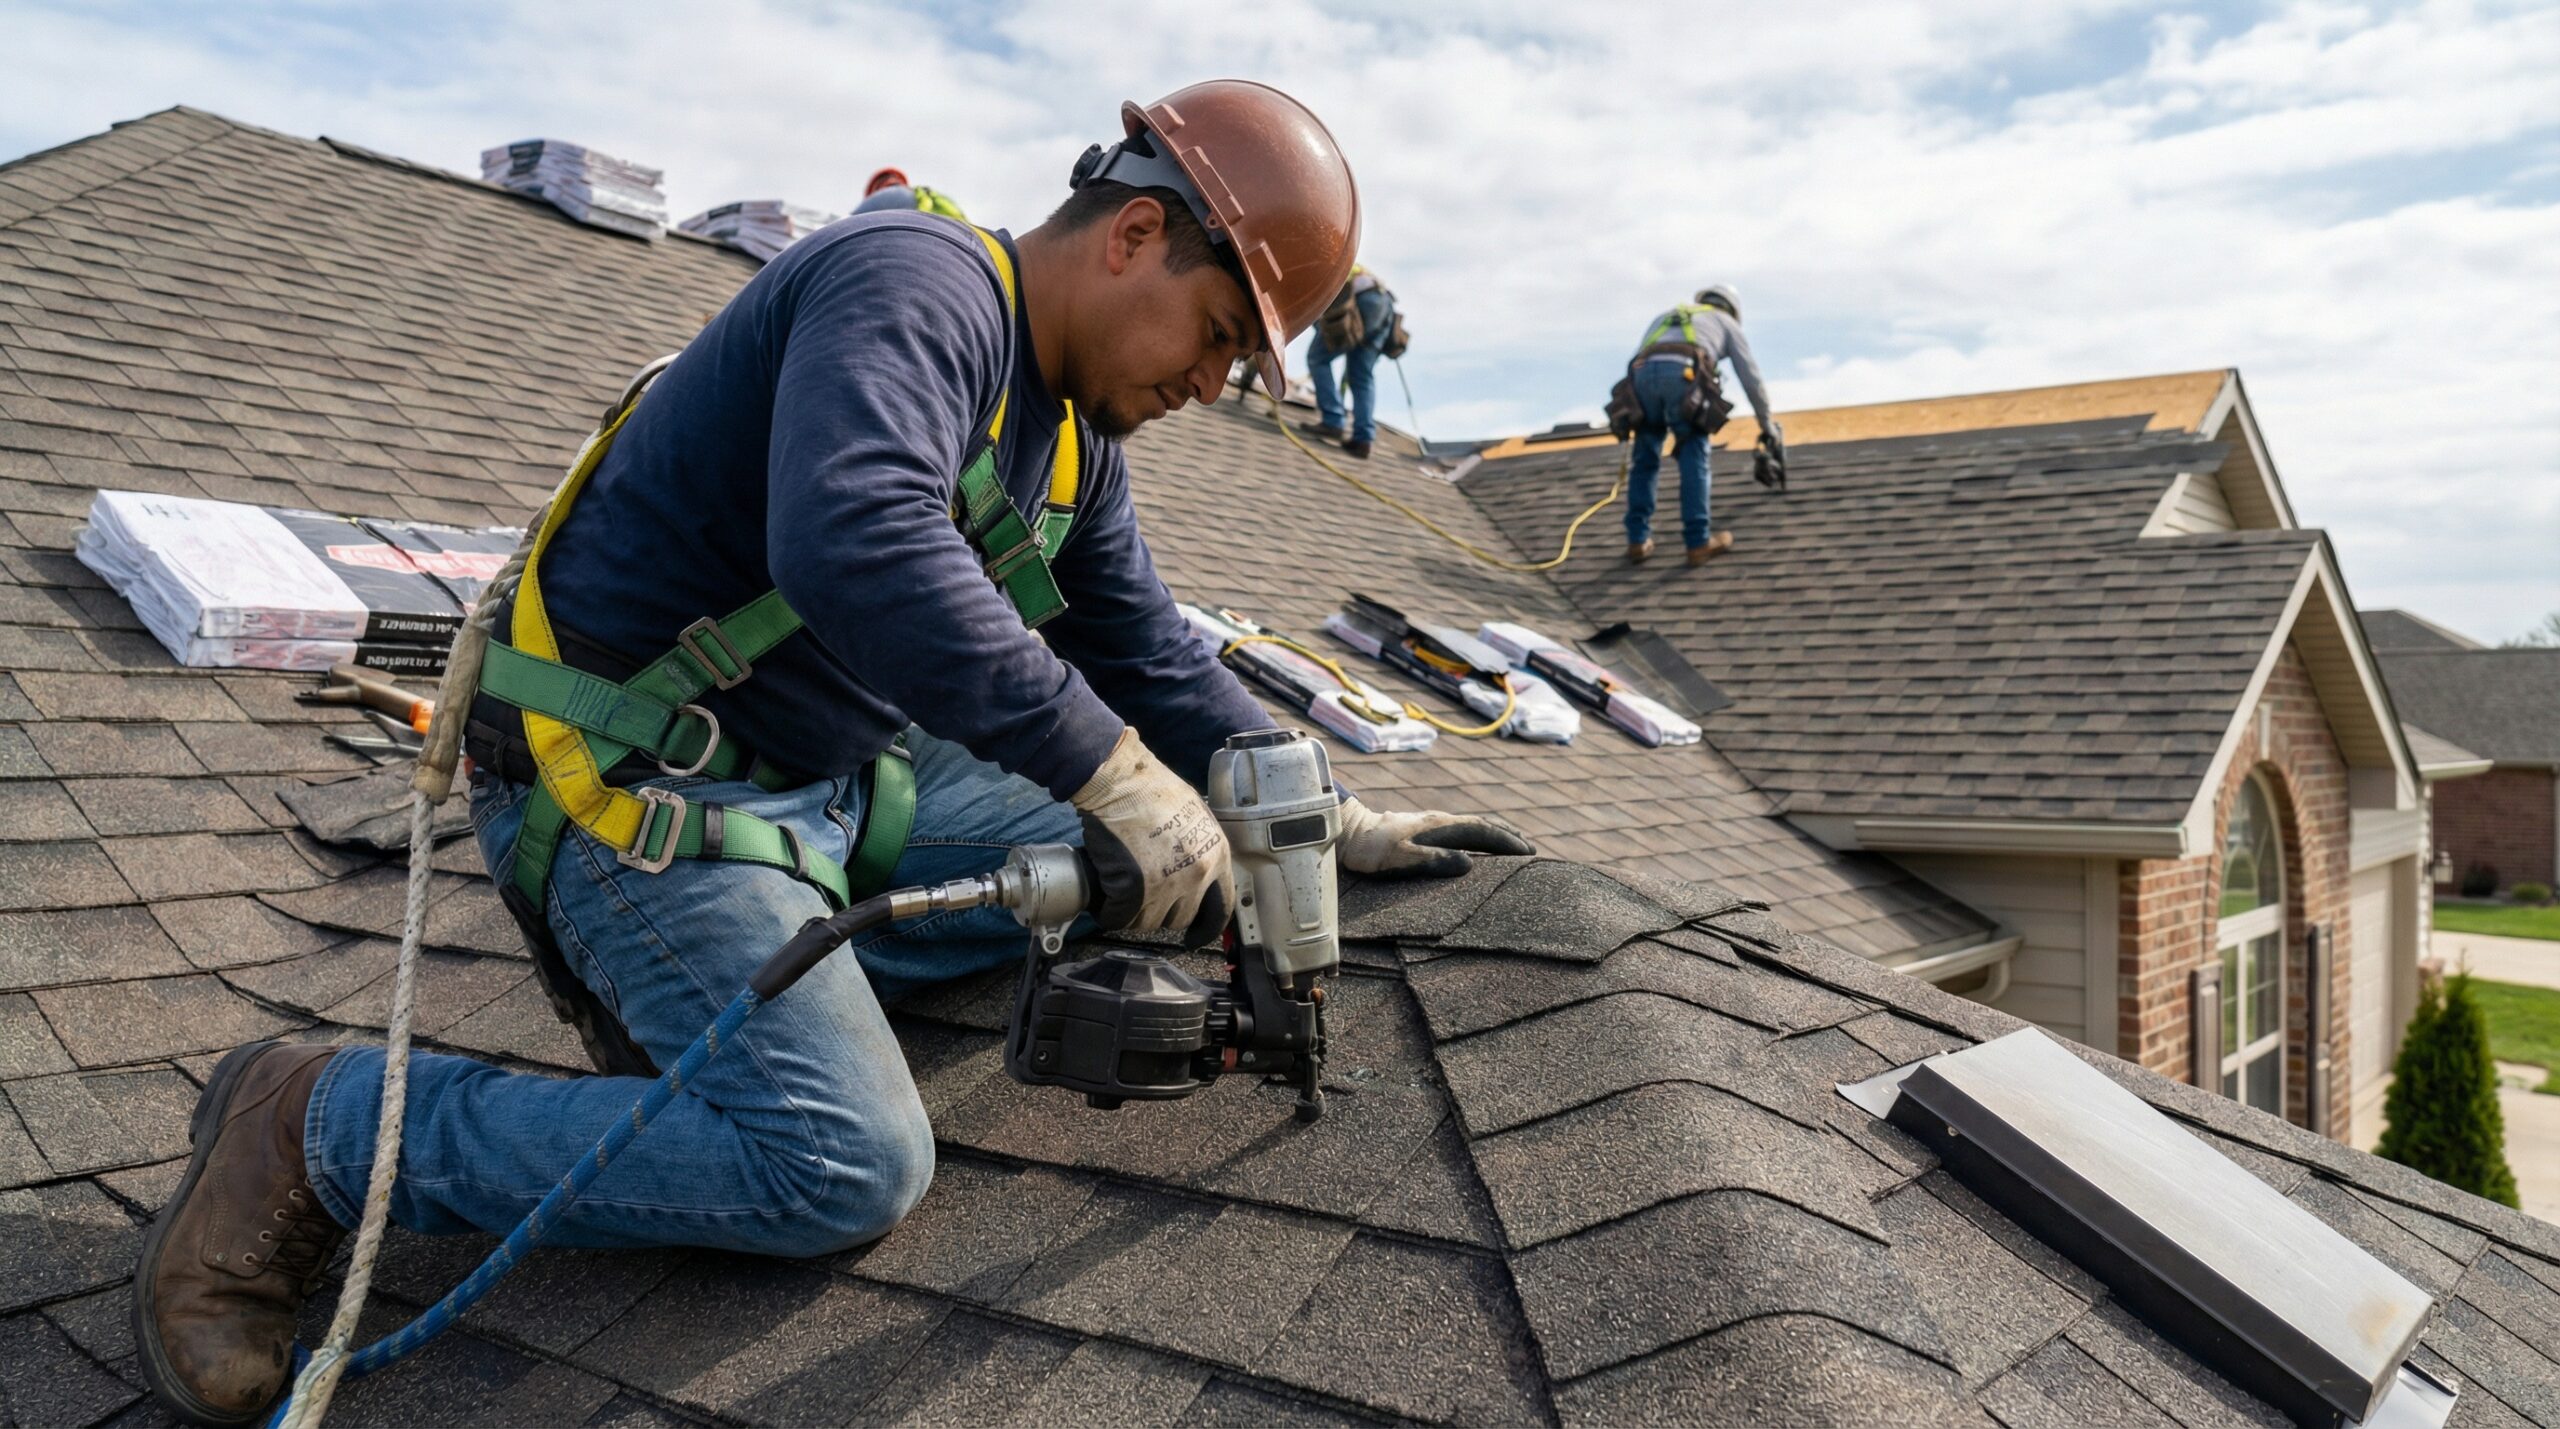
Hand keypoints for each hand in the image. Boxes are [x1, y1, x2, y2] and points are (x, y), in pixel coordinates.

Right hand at [1070, 729, 1233, 943]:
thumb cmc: (1151, 790)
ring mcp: (1165, 884)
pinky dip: (1109, 913)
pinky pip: (1119, 917)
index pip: (1220, 909)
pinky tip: (1104, 902)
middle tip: (1144, 899)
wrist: (1120, 780)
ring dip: (1133, 913)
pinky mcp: (1132, 888)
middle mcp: (1196, 874)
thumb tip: (1198, 873)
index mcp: (1215, 856)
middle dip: (1161, 913)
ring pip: (1148, 922)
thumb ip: (1200, 849)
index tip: (1195, 937)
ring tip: (1121, 893)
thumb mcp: (1196, 818)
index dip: (1206, 929)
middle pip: (1179, 918)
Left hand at [1337, 797, 1534, 879]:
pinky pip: (1458, 832)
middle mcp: (1439, 821)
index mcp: (1439, 826)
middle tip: (1530, 849)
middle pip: (1481, 825)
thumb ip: (1434, 860)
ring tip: (1511, 846)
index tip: (1528, 852)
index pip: (1482, 830)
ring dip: (1493, 835)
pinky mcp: (1420, 831)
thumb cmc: (1371, 850)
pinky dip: (1475, 838)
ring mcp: (1430, 824)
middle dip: (1507, 835)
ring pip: (1470, 827)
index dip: (1507, 841)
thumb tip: (1469, 864)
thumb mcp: (1401, 858)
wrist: (1346, 832)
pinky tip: (1473, 848)